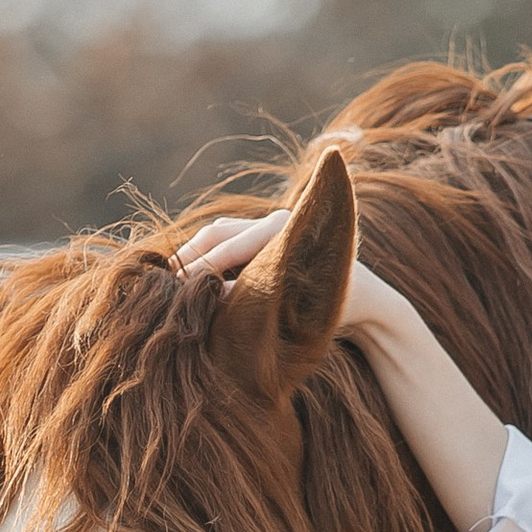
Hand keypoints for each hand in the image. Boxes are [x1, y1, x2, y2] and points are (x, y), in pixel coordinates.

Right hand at [177, 211, 403, 341]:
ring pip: (218, 233)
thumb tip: (204, 300)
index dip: (199, 270)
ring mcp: (270, 224)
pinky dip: (207, 256)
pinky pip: (226, 239)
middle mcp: (278, 220)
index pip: (228, 247)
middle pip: (217, 233)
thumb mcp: (289, 310)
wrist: (367, 297)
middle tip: (165, 286)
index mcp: (286, 233)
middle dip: (189, 259)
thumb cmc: (333, 310)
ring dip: (194, 256)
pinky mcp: (265, 232)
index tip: (176, 291)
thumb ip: (248, 301)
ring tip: (173, 283)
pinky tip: (190, 279)